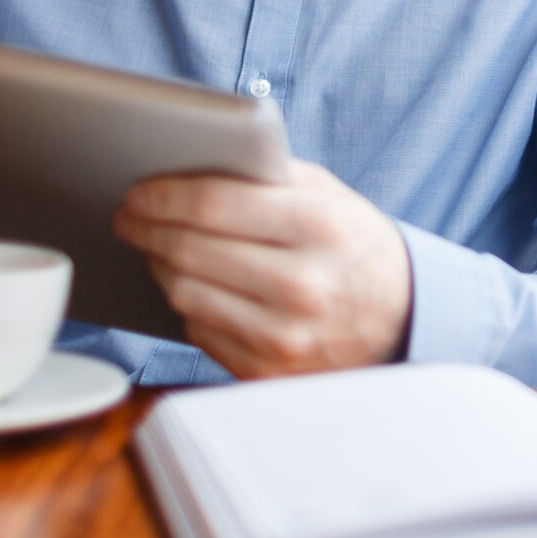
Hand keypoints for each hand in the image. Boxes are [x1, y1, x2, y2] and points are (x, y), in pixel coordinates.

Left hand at [112, 160, 412, 378]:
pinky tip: (190, 284)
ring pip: (185, 294)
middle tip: (130, 216)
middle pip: (190, 250)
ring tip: (154, 246)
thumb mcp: (331, 197)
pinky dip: (188, 304)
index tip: (138, 190)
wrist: (407, 320)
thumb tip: (190, 166)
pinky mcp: (269, 371)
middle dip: (148, 228)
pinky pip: (200, 331)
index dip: (164, 195)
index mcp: (320, 226)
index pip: (215, 203)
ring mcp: (285, 335)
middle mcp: (302, 284)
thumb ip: (269, 178)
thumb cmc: (357, 248)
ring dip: (159, 265)